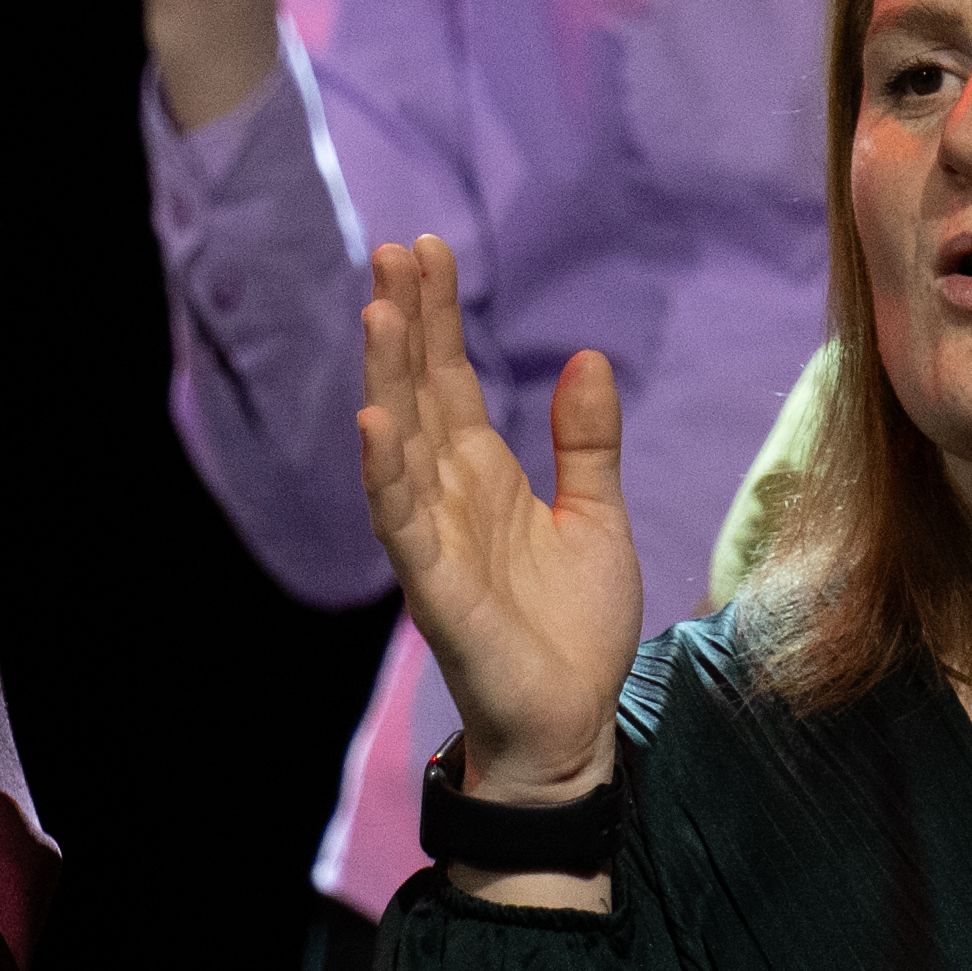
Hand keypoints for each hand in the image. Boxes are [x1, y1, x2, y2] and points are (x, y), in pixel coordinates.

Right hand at [349, 237, 638, 814]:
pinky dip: (385, 473)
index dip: (436, 315)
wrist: (572, 723)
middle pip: (416, 392)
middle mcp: (447, 495)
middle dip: (403, 322)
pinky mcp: (435, 587)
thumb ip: (586, 441)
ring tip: (376, 310)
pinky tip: (374, 424)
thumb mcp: (597, 515)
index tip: (425, 247)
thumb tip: (586, 356)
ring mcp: (434, 538)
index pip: (449, 378)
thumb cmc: (575, 628)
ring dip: (384, 378)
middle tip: (390, 249)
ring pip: (399, 443)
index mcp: (482, 475)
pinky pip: (402, 522)